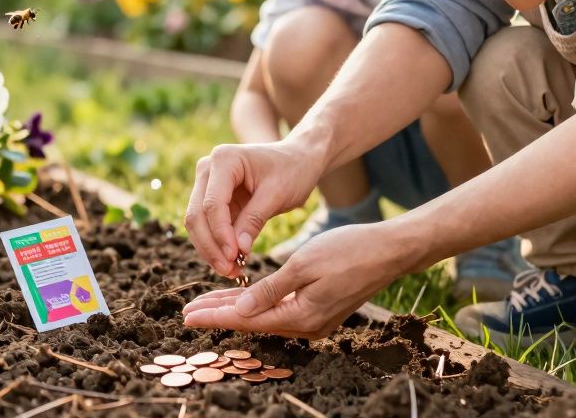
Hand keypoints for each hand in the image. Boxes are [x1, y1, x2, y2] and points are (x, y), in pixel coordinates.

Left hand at [181, 222, 412, 338]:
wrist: (389, 250)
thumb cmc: (347, 250)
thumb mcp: (303, 264)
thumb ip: (270, 289)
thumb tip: (240, 309)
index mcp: (300, 316)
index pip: (246, 319)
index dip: (215, 315)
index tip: (188, 315)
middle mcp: (306, 325)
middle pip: (252, 321)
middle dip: (219, 314)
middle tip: (187, 311)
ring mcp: (314, 320)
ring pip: (264, 315)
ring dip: (235, 307)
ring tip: (206, 303)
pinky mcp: (319, 310)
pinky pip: (278, 310)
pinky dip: (257, 302)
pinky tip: (241, 297)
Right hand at [184, 141, 321, 276]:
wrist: (297, 160)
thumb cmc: (292, 171)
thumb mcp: (277, 194)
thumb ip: (254, 220)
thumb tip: (237, 251)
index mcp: (224, 159)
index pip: (212, 204)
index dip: (220, 234)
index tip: (234, 258)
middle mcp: (208, 169)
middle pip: (196, 214)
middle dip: (210, 246)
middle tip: (228, 271)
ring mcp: (207, 183)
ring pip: (197, 223)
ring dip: (210, 249)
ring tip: (231, 271)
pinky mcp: (213, 198)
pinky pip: (207, 226)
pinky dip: (216, 245)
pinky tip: (231, 263)